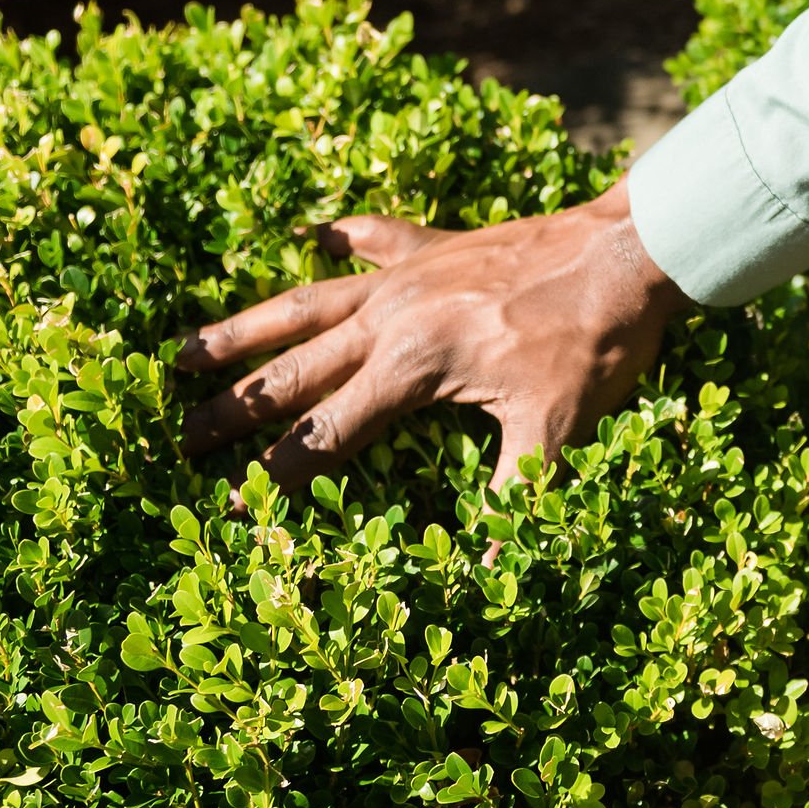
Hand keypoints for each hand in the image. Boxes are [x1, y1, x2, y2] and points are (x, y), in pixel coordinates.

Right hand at [174, 185, 689, 491]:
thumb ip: (514, 501)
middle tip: (177, 437)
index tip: (228, 511)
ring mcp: (409, 274)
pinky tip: (313, 233)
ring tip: (186, 348)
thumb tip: (481, 574)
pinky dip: (341, 237)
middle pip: (294, 369)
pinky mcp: (438, 245)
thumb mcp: (559, 432)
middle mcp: (392, 315)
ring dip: (247, 326)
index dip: (274, 477)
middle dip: (234, 408)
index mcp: (411, 365)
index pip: (323, 433)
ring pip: (306, 301)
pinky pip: (374, 238)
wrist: (631, 251)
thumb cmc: (597, 342)